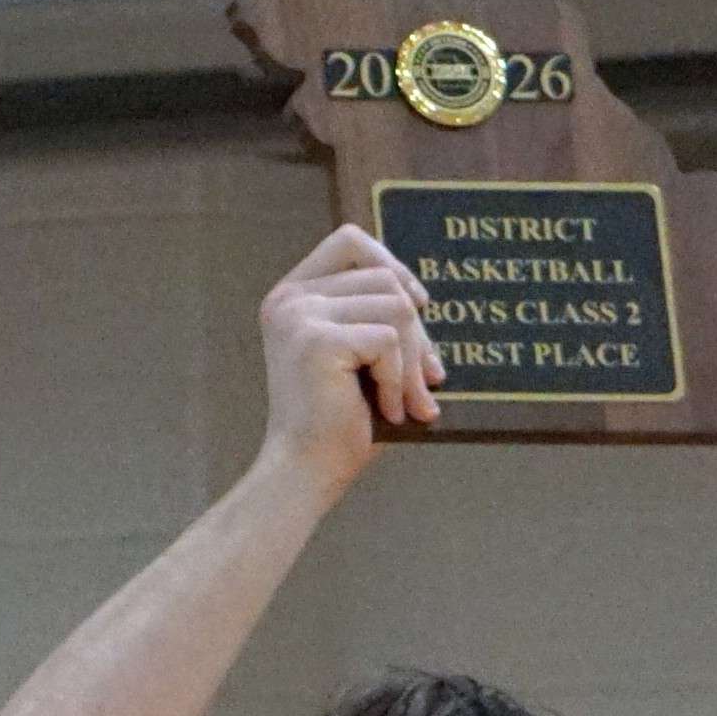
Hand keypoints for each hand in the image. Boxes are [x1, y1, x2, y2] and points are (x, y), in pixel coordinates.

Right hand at [256, 226, 442, 487]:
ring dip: (412, 361)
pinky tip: (386, 411)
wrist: (305, 474)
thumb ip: (376, 317)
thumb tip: (422, 296)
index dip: (391, 263)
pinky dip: (398, 380)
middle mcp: (290, 299)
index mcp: (292, 296)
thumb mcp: (359, 357)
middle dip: (418, 332)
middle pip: (385, 278)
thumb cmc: (337, 423)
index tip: (419, 303)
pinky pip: (389, 340)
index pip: (350, 241)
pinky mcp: (317, 341)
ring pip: (396, 307)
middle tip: (427, 380)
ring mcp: (300, 316)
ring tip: (405, 403)